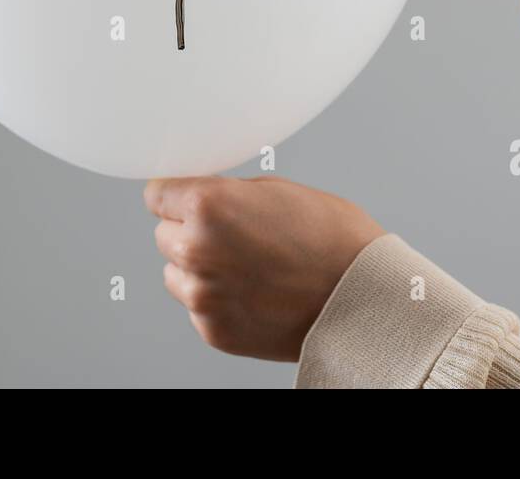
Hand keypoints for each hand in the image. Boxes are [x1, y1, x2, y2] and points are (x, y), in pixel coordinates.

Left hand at [144, 175, 384, 360]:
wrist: (362, 295)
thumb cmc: (330, 235)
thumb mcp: (274, 190)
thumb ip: (225, 194)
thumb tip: (196, 200)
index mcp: (207, 206)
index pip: (157, 194)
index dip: (177, 195)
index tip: (190, 200)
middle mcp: (196, 250)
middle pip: (164, 233)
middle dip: (190, 230)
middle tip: (234, 234)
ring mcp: (202, 295)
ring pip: (176, 272)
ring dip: (199, 267)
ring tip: (247, 265)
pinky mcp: (213, 330)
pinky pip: (197, 306)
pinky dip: (218, 298)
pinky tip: (255, 291)